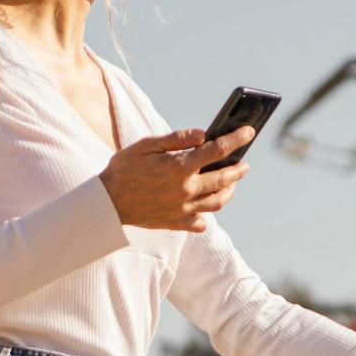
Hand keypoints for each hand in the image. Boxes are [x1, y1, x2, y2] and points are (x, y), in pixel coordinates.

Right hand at [99, 126, 252, 231]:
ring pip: (217, 202)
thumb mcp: (147, 145)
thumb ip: (177, 139)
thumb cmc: (124, 168)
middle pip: (224, 179)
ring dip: (229, 191)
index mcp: (181, 167)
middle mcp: (187, 190)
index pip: (218, 150)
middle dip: (238, 169)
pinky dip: (207, 215)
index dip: (236, 139)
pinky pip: (200, 222)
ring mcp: (183, 209)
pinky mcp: (176, 222)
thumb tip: (203, 134)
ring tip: (232, 184)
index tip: (249, 132)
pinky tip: (206, 208)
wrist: (106, 202)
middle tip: (244, 164)